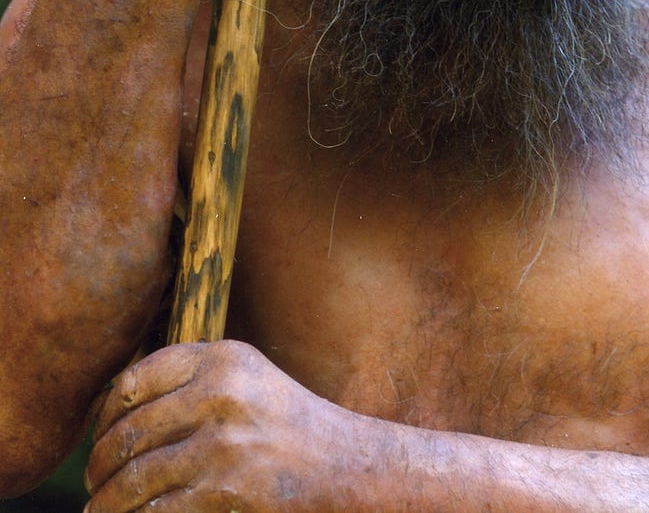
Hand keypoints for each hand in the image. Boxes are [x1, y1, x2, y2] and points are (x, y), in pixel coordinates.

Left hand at [85, 340, 348, 511]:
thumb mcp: (247, 378)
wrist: (346, 468)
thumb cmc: (287, 424)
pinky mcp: (224, 492)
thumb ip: (192, 377)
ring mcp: (222, 445)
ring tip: (100, 507)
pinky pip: (155, 510)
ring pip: (134, 476)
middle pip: (129, 430)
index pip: (136, 379)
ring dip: (107, 499)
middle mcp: (220, 394)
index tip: (100, 434)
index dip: (107, 412)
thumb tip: (115, 402)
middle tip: (93, 478)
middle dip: (100, 462)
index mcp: (223, 358)